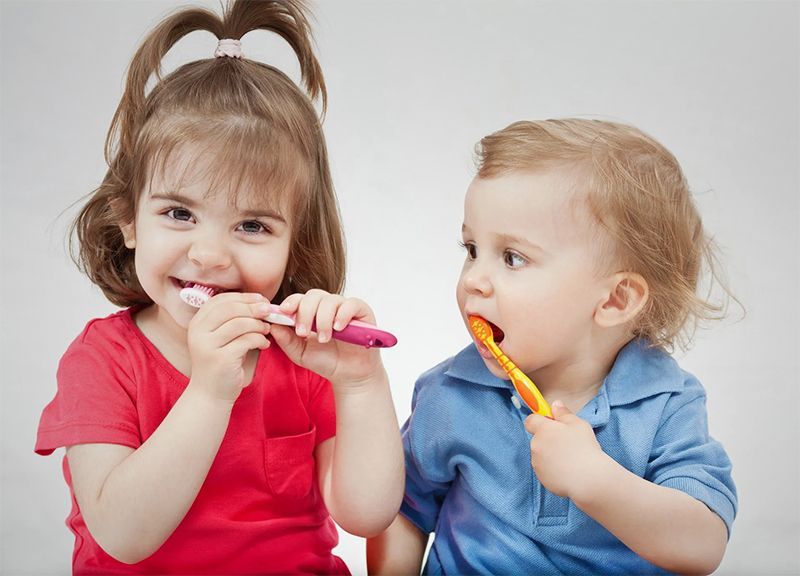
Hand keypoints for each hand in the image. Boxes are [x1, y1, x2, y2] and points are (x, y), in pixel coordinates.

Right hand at [186, 292, 271, 402]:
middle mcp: (198, 332)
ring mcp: (207, 345)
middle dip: (253, 308)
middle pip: (230, 308)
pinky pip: (246, 341)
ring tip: (267, 330)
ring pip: (240, 323)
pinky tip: (265, 344)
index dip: (243, 297)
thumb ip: (233, 319)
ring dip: (258, 324)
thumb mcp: (222, 337)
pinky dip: (260, 339)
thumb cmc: (222, 362)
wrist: (211, 394)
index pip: (221, 300)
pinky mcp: (220, 359)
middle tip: (269, 311)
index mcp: (198, 323)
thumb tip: (259, 302)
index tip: (261, 300)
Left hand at [269, 289, 383, 386]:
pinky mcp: (362, 311)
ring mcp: (344, 307)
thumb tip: (272, 325)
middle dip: (304, 313)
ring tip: (324, 338)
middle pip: (313, 295)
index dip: (291, 302)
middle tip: (303, 333)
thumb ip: (286, 340)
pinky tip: (338, 328)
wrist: (349, 375)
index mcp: (311, 312)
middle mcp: (327, 306)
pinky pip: (351, 304)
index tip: (284, 312)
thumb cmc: (326, 361)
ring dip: (323, 319)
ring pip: (330, 300)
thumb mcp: (300, 353)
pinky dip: (342, 314)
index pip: (299, 298)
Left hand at [524, 401, 608, 498]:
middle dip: (548, 439)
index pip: (530, 420)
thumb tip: (555, 404)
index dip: (540, 421)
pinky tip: (567, 471)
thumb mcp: (578, 424)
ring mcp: (537, 463)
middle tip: (567, 444)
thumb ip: (563, 413)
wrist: (588, 478)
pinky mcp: (541, 478)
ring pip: (541, 454)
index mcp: (543, 430)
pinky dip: (552, 469)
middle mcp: (536, 445)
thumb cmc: (585, 448)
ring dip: (550, 455)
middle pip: (537, 438)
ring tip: (570, 459)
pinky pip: (544, 469)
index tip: (552, 424)